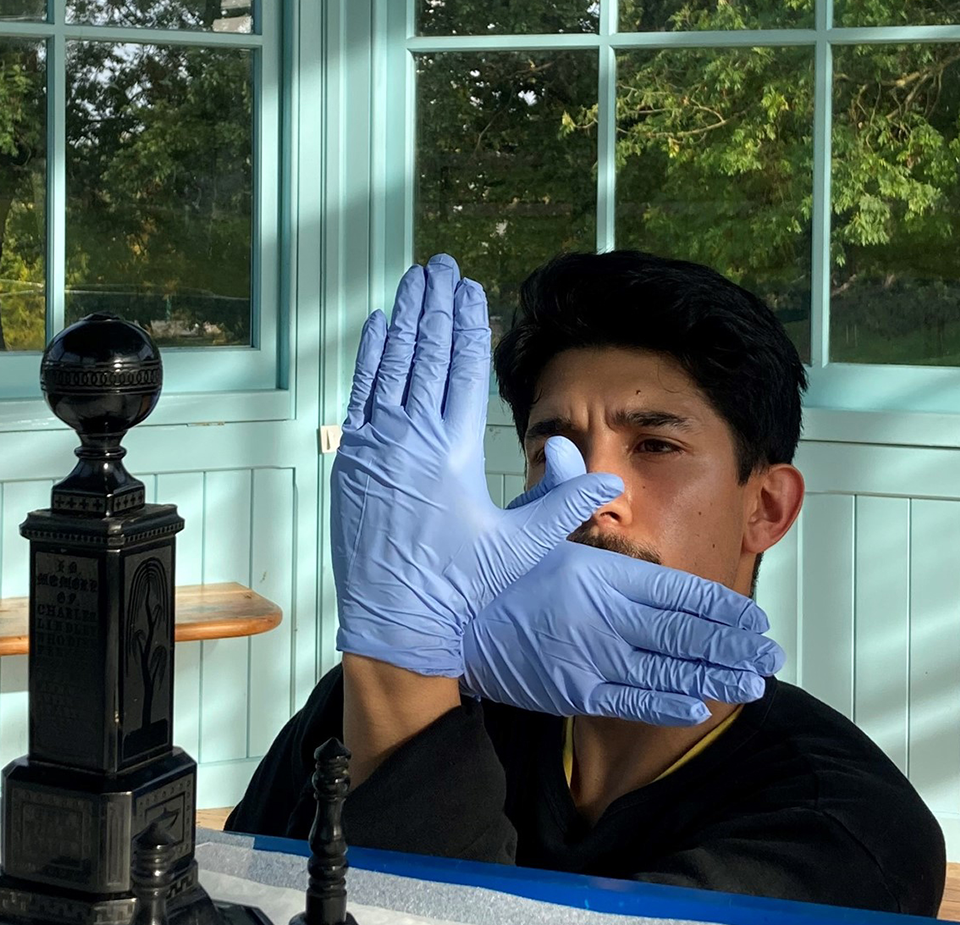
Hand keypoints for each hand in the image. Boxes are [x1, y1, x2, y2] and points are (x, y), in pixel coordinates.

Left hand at [330, 255, 623, 676]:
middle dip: (435, 306)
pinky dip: (369, 359)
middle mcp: (407, 439)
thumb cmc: (458, 590)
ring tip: (412, 282)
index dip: (470, 325)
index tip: (474, 290)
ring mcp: (373, 448)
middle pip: (425, 355)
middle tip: (440, 266)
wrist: (394, 624)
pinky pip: (360, 396)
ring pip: (389, 367)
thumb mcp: (518, 546)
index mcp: (451, 451)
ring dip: (402, 320)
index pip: (463, 370)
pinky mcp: (350, 463)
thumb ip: (562, 504)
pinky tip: (376, 327)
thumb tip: (609, 478)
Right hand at [460, 436, 784, 724]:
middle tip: (769, 655)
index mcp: (599, 572)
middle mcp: (601, 616)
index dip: (722, 607)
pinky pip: (630, 701)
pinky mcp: (570, 692)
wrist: (441, 623)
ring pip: (667, 672)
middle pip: (685, 634)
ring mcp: (588, 658)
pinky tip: (699, 705)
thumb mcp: (525, 523)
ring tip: (750, 683)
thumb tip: (582, 458)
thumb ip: (564, 494)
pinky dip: (667, 704)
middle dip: (733, 647)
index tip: (754, 616)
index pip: (678, 590)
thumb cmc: (488, 572)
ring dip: (714, 678)